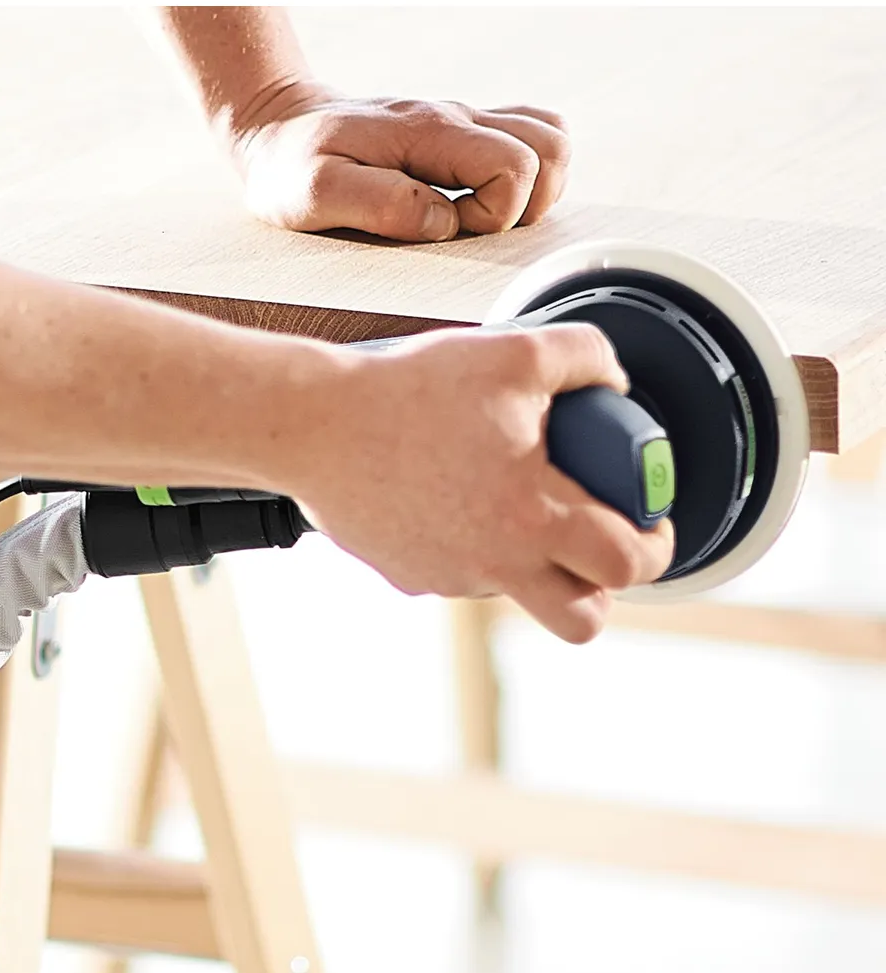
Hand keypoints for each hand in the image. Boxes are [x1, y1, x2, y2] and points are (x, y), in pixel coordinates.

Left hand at [230, 79, 571, 241]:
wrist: (275, 127)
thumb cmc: (290, 166)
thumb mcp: (315, 193)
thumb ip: (381, 204)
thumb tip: (444, 221)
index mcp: (429, 132)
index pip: (516, 167)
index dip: (496, 215)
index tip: (450, 231)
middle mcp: (456, 118)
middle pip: (550, 150)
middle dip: (525, 206)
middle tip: (468, 227)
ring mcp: (462, 121)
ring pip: (551, 139)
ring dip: (536, 189)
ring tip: (483, 216)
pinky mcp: (459, 132)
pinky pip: (528, 137)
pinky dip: (527, 174)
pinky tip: (483, 200)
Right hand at [281, 322, 674, 642]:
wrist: (314, 427)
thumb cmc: (406, 392)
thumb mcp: (513, 351)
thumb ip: (585, 357)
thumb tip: (613, 381)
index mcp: (533, 515)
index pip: (627, 564)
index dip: (658, 547)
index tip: (651, 525)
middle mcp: (496, 561)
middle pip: (580, 620)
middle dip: (603, 590)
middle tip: (599, 545)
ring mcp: (449, 575)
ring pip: (516, 594)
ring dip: (531, 562)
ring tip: (513, 502)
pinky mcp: (409, 573)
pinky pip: (457, 573)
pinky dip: (467, 544)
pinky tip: (447, 494)